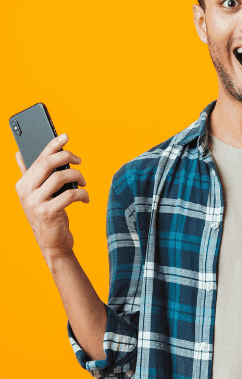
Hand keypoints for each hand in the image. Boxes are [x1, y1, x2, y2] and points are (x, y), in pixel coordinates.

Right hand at [15, 134, 88, 263]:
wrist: (51, 242)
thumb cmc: (47, 213)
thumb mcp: (36, 193)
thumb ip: (30, 174)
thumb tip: (19, 153)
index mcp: (22, 183)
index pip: (38, 157)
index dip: (52, 145)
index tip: (65, 136)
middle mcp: (25, 191)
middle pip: (49, 163)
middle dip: (68, 157)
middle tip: (79, 161)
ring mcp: (35, 202)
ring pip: (61, 177)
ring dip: (78, 177)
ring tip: (83, 183)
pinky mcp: (48, 212)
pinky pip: (70, 195)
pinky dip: (82, 194)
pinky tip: (85, 198)